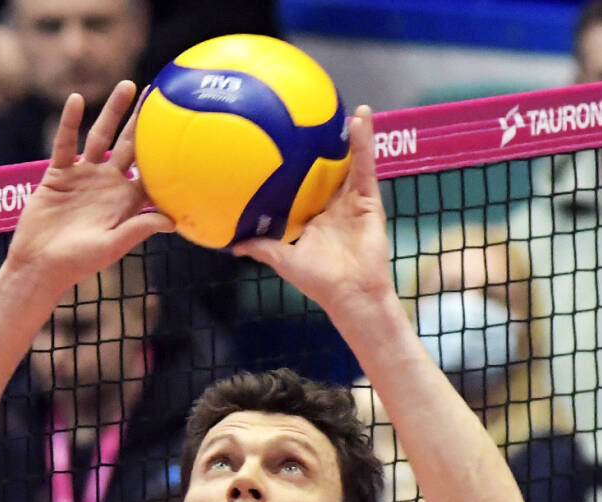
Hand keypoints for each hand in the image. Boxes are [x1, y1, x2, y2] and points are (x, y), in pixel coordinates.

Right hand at [3, 81, 172, 288]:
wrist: (38, 264)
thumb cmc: (77, 263)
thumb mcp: (112, 246)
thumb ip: (138, 228)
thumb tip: (172, 220)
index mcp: (125, 201)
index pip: (150, 170)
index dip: (165, 150)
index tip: (179, 127)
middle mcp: (107, 184)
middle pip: (129, 145)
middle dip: (142, 121)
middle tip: (158, 92)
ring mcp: (83, 176)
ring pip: (100, 136)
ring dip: (113, 112)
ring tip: (127, 86)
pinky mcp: (58, 173)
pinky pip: (65, 142)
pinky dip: (70, 122)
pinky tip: (76, 100)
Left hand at [232, 105, 392, 316]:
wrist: (350, 292)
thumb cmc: (318, 280)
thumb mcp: (283, 260)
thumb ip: (262, 248)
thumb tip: (232, 245)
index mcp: (315, 218)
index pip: (305, 187)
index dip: (300, 169)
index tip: (289, 147)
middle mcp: (334, 206)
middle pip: (330, 171)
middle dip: (327, 148)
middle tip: (317, 120)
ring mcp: (353, 202)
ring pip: (351, 164)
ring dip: (352, 137)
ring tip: (349, 109)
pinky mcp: (369, 200)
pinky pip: (366, 167)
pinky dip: (365, 143)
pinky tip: (361, 119)